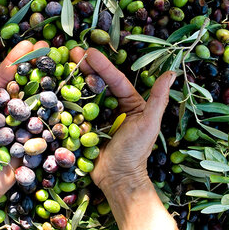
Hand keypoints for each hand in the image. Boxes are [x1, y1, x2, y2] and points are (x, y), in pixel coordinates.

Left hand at [0, 40, 48, 200]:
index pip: (4, 76)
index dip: (16, 59)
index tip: (30, 44)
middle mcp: (8, 110)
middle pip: (24, 83)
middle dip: (35, 64)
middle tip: (49, 47)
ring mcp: (22, 123)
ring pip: (36, 99)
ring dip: (47, 80)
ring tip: (59, 63)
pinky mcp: (33, 137)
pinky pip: (44, 121)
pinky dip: (53, 108)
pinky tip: (63, 93)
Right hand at [70, 47, 175, 192]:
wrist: (117, 177)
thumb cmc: (136, 151)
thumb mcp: (149, 124)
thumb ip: (158, 99)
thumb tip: (171, 73)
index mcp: (130, 103)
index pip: (115, 80)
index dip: (103, 65)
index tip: (89, 52)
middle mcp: (113, 106)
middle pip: (98, 83)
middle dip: (86, 67)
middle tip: (72, 52)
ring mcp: (97, 116)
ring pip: (86, 94)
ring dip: (75, 79)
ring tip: (63, 64)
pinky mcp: (85, 127)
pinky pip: (76, 111)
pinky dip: (68, 99)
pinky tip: (58, 87)